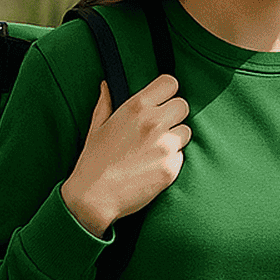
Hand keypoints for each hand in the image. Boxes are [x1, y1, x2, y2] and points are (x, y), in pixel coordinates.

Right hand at [61, 75, 191, 237]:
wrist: (94, 197)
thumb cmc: (94, 161)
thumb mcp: (97, 127)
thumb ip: (105, 103)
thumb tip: (106, 85)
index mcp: (136, 107)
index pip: (170, 83)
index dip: (167, 92)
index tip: (162, 101)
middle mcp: (153, 122)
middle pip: (182, 106)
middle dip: (173, 115)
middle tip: (159, 129)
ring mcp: (165, 145)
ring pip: (186, 132)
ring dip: (175, 139)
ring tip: (154, 150)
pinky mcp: (172, 167)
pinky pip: (181, 156)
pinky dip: (171, 161)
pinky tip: (153, 167)